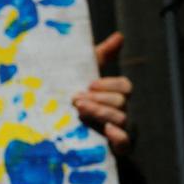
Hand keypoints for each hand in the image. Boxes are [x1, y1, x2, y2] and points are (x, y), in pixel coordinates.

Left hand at [74, 32, 132, 154]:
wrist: (57, 133)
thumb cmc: (74, 100)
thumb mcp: (84, 76)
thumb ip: (101, 56)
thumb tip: (120, 36)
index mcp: (116, 95)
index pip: (124, 86)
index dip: (107, 84)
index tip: (88, 85)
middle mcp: (121, 111)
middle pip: (121, 101)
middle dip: (98, 99)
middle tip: (76, 99)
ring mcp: (120, 130)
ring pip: (121, 118)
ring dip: (100, 112)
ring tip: (80, 111)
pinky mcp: (115, 148)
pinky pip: (126, 143)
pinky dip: (119, 137)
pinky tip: (106, 131)